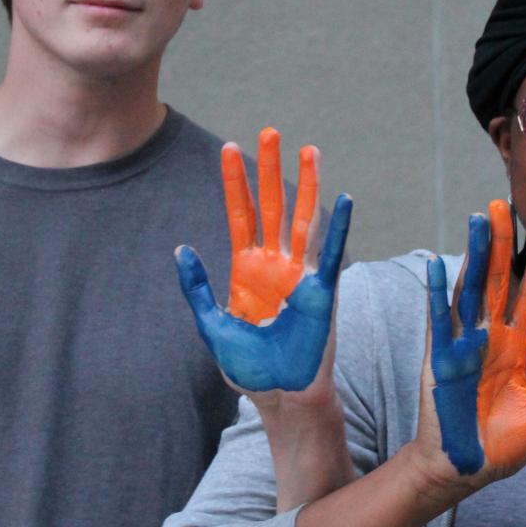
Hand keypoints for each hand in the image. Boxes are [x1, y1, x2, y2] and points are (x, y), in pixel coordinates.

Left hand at [175, 127, 351, 398]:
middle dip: (270, 169)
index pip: (240, 214)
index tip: (228, 148)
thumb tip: (182, 249)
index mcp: (246, 270)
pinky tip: (344, 197)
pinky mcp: (321, 289)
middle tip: (270, 131)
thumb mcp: (211, 325)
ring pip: (302, 219)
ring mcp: (299, 274)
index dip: (235, 183)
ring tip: (308, 149)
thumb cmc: (248, 368)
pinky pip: (330, 252)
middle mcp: (274, 264)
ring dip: (306, 184)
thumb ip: (198, 288)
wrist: (277, 395)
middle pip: (272, 205)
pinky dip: (338, 225)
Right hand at [417, 200, 525, 491]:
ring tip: (477, 220)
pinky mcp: (441, 361)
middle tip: (498, 204)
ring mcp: (463, 346)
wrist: (465, 473)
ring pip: (470, 290)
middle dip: (498, 242)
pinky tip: (441, 265)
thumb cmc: (502, 448)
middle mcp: (488, 340)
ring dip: (474, 255)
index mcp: (514, 349)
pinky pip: (440, 322)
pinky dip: (439, 294)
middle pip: (496, 281)